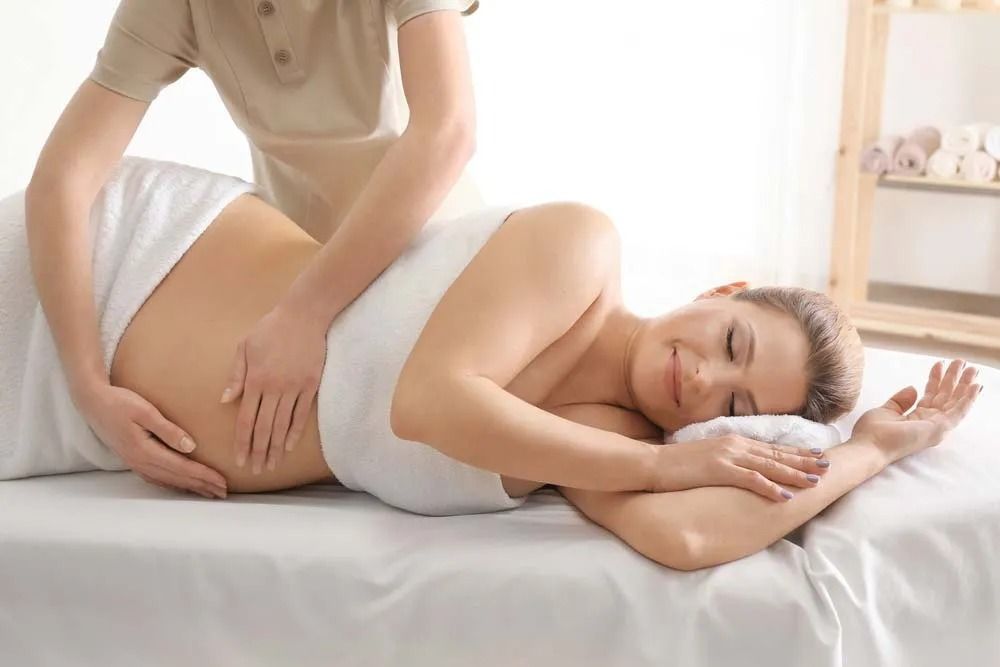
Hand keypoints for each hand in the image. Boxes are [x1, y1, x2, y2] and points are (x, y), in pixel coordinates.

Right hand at [78, 383, 227, 498]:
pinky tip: (182, 487)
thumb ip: (167, 430)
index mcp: (145, 451)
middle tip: (223, 493)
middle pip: (177, 479)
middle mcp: (140, 462)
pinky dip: (173, 485)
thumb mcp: (145, 411)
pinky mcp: (133, 460)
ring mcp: (135, 463)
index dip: (204, 476)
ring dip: (189, 488)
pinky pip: (157, 479)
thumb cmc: (119, 402)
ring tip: (209, 493)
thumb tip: (191, 447)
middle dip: (202, 487)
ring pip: (168, 481)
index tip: (223, 482)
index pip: (182, 468)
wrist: (93, 403)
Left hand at [220, 303, 327, 474]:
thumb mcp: (245, 346)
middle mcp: (274, 387)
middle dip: (258, 452)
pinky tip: (289, 446)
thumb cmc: (271, 328)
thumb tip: (225, 401)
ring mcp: (294, 388)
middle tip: (256, 470)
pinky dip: (294, 432)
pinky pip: (302, 414)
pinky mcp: (311, 385)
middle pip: (264, 428)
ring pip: (283, 425)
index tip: (240, 460)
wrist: (304, 315)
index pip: (246, 419)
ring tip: (272, 464)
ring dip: (276, 448)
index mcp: (255, 379)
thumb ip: (236, 375)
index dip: (242, 442)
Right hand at [648, 435, 830, 500]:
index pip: (770, 447)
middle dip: (804, 460)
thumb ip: (726, 458)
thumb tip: (740, 467)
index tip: (816, 454)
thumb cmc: (675, 464)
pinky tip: (786, 496)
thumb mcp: (705, 456)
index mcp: (732, 441)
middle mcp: (734, 445)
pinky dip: (771, 488)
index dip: (795, 451)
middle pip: (776, 454)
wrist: (651, 464)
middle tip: (828, 465)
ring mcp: (727, 457)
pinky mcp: (719, 470)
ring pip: (770, 465)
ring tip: (816, 481)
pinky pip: (752, 480)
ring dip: (795, 474)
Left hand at [852, 358, 981, 465]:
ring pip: (955, 402)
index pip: (931, 394)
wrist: (869, 446)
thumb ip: (901, 401)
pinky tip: (976, 386)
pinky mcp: (939, 428)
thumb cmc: (874, 432)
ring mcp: (936, 426)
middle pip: (946, 396)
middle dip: (954, 378)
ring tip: (972, 368)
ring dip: (965, 385)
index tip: (939, 364)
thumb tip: (913, 388)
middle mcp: (929, 422)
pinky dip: (969, 399)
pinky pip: (959, 411)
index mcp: (917, 418)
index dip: (936, 379)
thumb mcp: (887, 410)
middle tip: (961, 362)